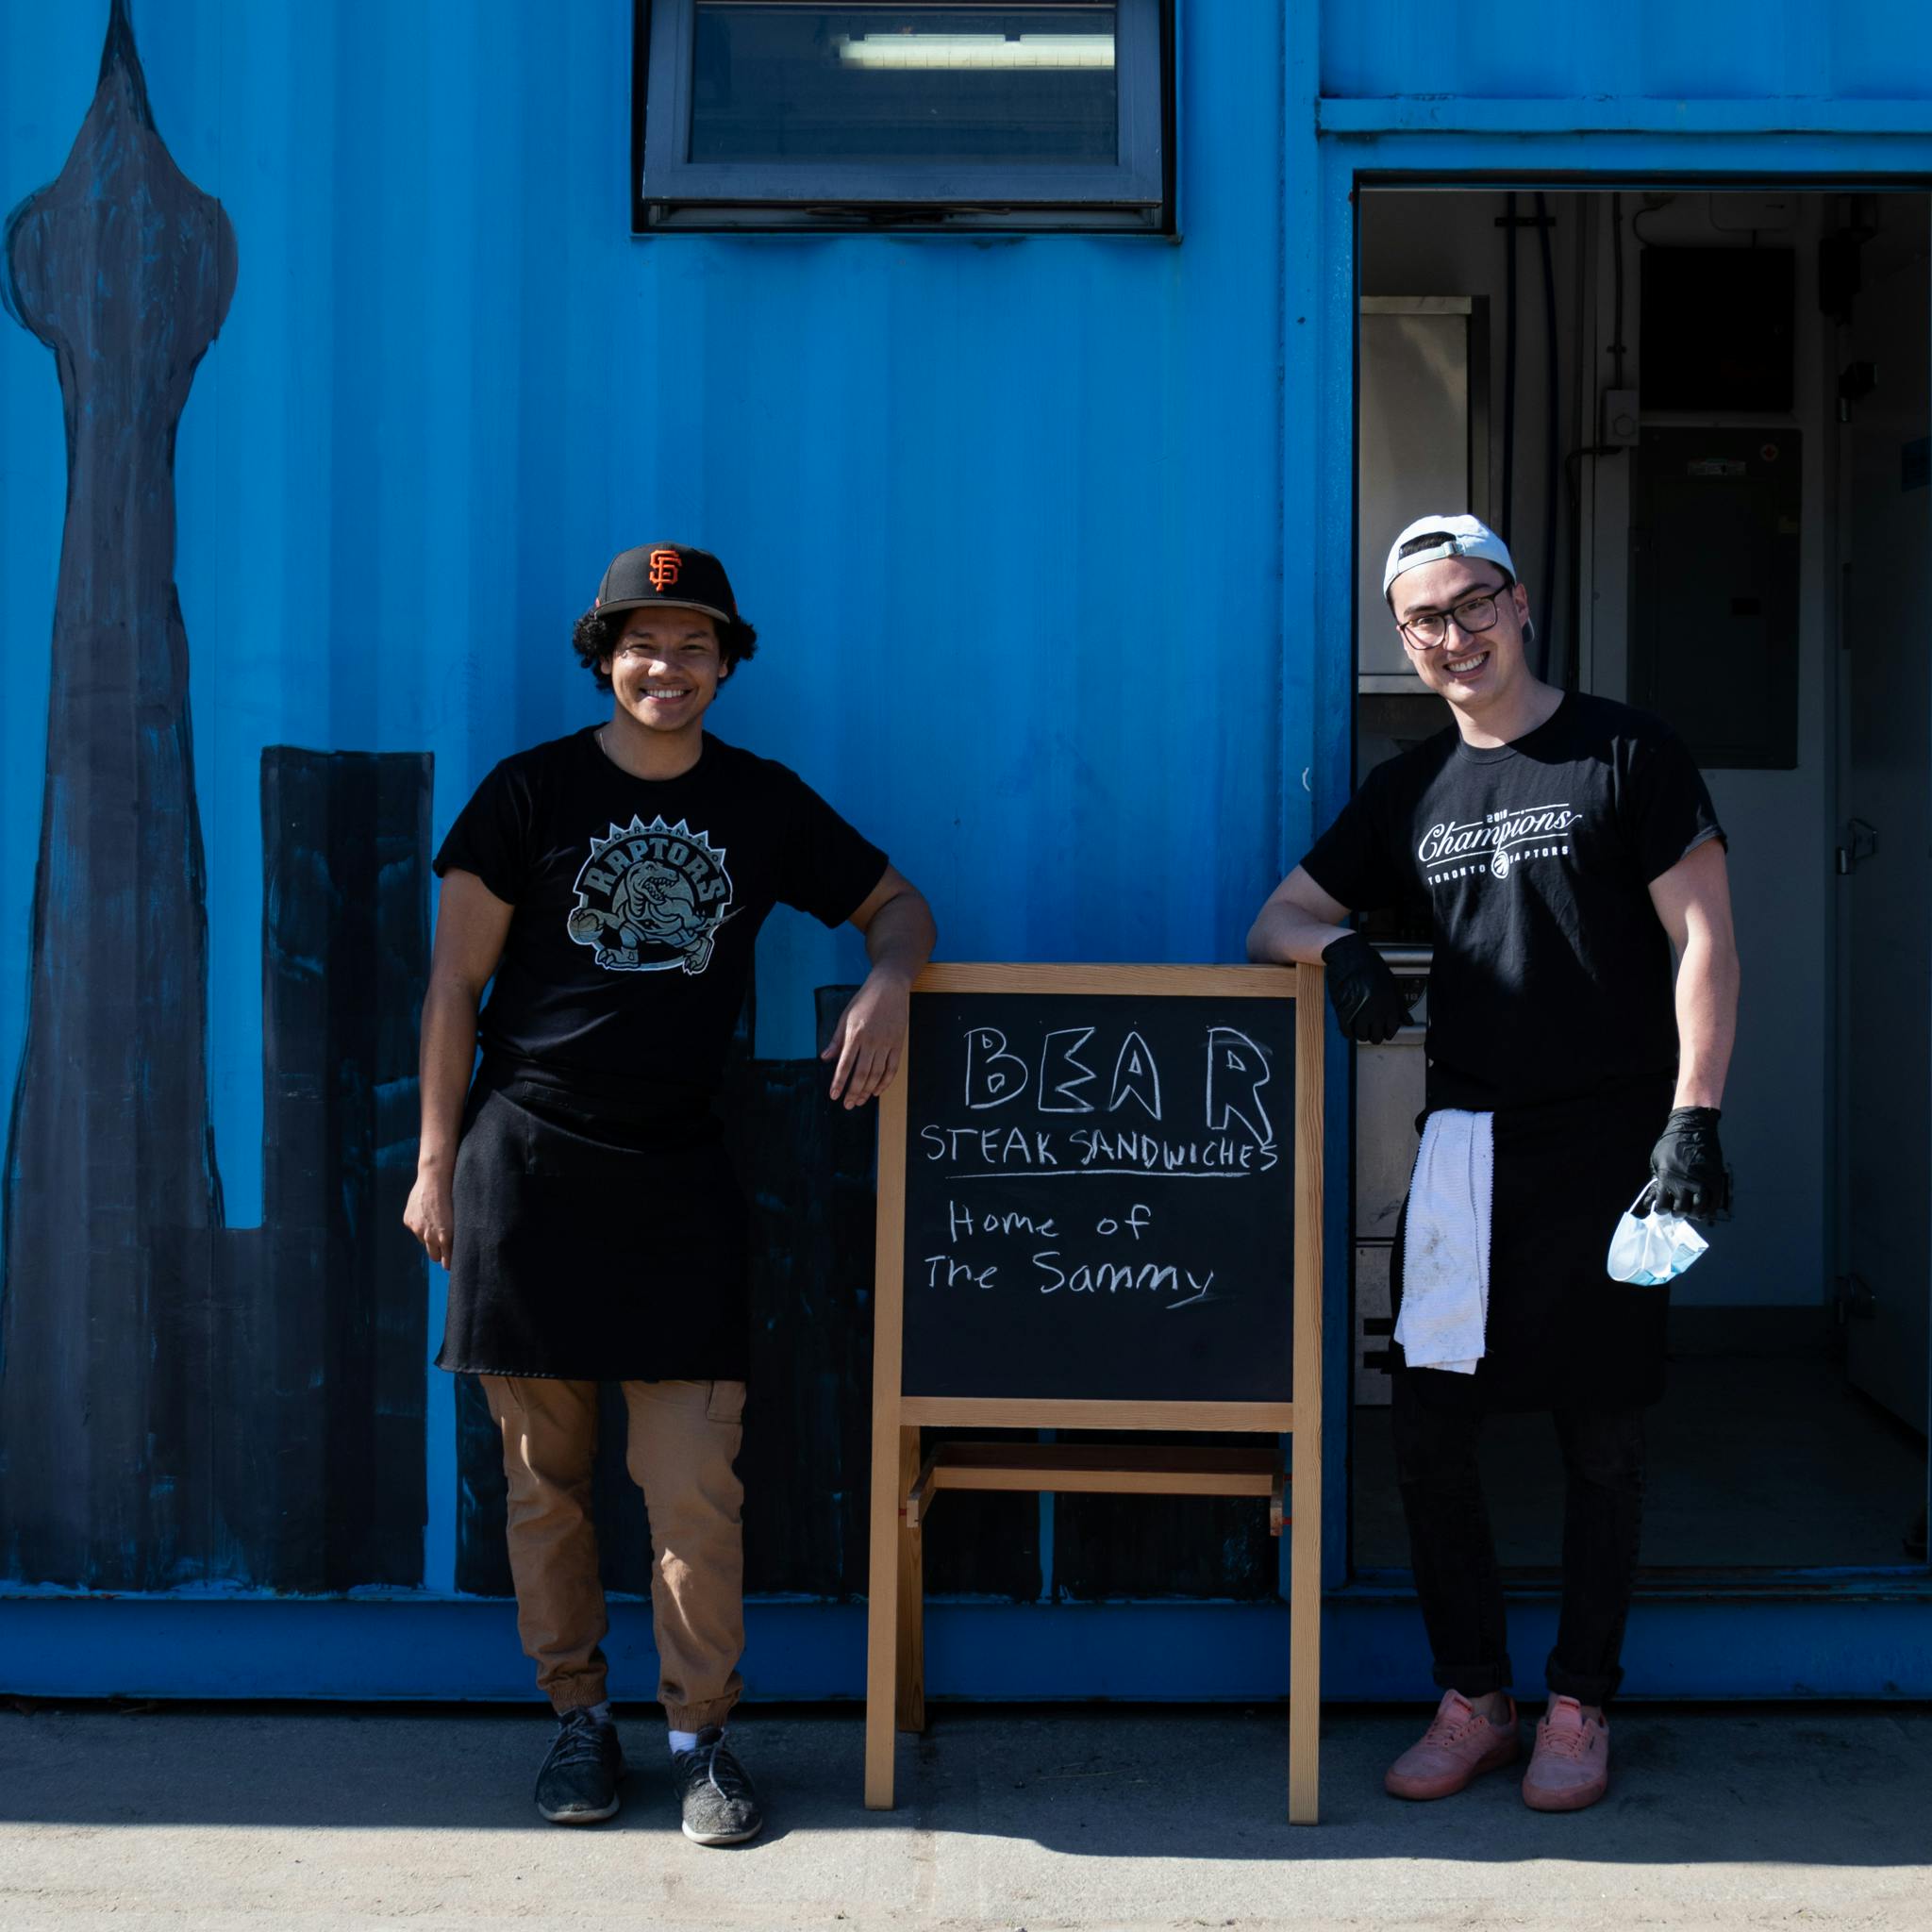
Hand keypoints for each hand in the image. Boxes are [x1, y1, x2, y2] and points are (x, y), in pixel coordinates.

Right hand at [404, 1164, 454, 1266]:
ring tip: (436, 1223)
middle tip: (445, 1247)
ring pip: (424, 1242)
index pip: (446, 1261)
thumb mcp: (458, 1217)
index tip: (453, 1264)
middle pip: (434, 1256)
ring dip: (429, 1237)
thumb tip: (458, 1247)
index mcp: (445, 1236)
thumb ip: (455, 1234)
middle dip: (440, 1253)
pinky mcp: (408, 1221)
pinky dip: (420, 1225)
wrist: (435, 1178)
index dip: (450, 1263)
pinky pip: (415, 1229)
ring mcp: (417, 1229)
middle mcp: (430, 1236)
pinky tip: (426, 1213)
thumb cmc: (452, 1196)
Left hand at [822, 970, 909, 1108]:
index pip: (845, 1065)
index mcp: (855, 1034)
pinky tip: (877, 1091)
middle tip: (848, 1105)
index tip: (834, 1096)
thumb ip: (837, 1040)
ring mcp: (886, 1043)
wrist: (889, 987)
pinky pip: (892, 1068)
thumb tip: (825, 1059)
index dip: (839, 1083)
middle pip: (862, 1074)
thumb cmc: (864, 1001)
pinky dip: (885, 1082)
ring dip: (868, 1090)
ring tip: (860, 1101)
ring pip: (877, 1074)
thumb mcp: (845, 1017)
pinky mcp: (898, 1044)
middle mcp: (871, 1041)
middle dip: (854, 1092)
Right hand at [1320, 931, 1410, 1044]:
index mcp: (1391, 1004)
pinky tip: (1348, 1028)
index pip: (1391, 1031)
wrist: (1350, 954)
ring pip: (1361, 1035)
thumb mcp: (1391, 984)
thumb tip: (1408, 1021)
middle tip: (1368, 1029)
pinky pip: (1346, 1030)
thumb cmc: (1370, 966)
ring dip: (1359, 1034)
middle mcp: (1377, 1009)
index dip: (1386, 1032)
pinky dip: (1348, 1032)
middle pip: (1376, 1036)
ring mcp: (1360, 1010)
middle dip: (1373, 1035)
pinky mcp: (1344, 1009)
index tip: (1381, 1028)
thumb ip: (1400, 1005)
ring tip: (1358, 1027)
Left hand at [1650, 1106, 1729, 1219]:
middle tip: (1677, 1208)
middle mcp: (1685, 1184)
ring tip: (1690, 1209)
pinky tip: (1704, 1209)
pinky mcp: (1715, 1180)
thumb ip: (1657, 1180)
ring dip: (1693, 1213)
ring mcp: (1702, 1183)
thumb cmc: (1671, 1143)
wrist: (1694, 1127)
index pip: (1663, 1207)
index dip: (1662, 1210)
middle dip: (1677, 1212)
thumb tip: (1653, 1198)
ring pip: (1698, 1209)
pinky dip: (1708, 1210)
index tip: (1663, 1207)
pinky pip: (1714, 1203)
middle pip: (1681, 1211)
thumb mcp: (1657, 1160)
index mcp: (1667, 1179)